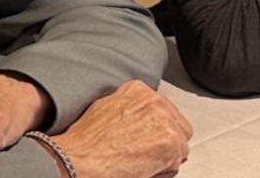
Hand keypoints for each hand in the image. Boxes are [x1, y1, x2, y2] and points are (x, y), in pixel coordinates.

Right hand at [52, 81, 191, 177]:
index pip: (163, 110)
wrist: (79, 158)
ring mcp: (165, 120)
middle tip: (145, 154)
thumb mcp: (105, 108)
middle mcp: (155, 100)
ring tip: (141, 162)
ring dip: (164, 157)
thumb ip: (129, 108)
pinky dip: (162, 171)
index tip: (147, 138)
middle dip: (165, 141)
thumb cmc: (86, 142)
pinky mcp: (171, 142)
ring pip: (180, 145)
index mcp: (138, 90)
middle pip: (177, 125)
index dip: (155, 129)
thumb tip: (138, 120)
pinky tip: (142, 169)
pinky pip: (175, 163)